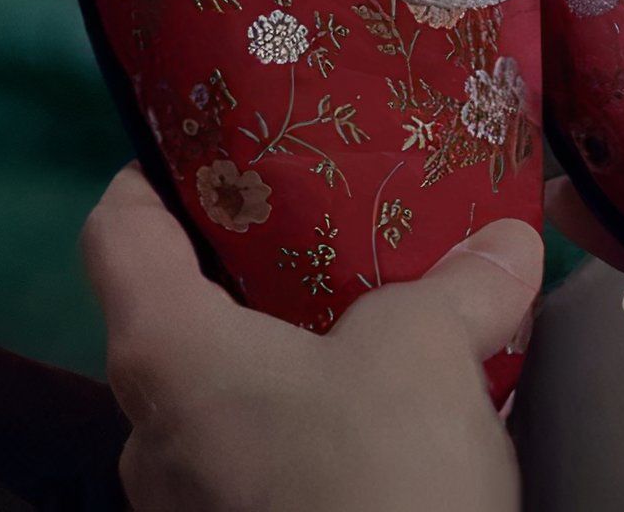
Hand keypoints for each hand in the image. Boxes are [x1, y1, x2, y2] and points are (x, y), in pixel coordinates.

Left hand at [84, 163, 536, 510]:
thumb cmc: (374, 472)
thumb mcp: (427, 353)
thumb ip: (459, 286)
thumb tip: (509, 242)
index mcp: (165, 351)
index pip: (114, 232)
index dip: (149, 175)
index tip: (205, 147)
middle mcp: (147, 429)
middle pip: (171, 320)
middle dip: (243, 274)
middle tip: (319, 230)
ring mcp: (183, 506)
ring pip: (217, 403)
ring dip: (280, 362)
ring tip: (363, 328)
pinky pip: (253, 466)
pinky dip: (301, 431)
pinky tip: (374, 426)